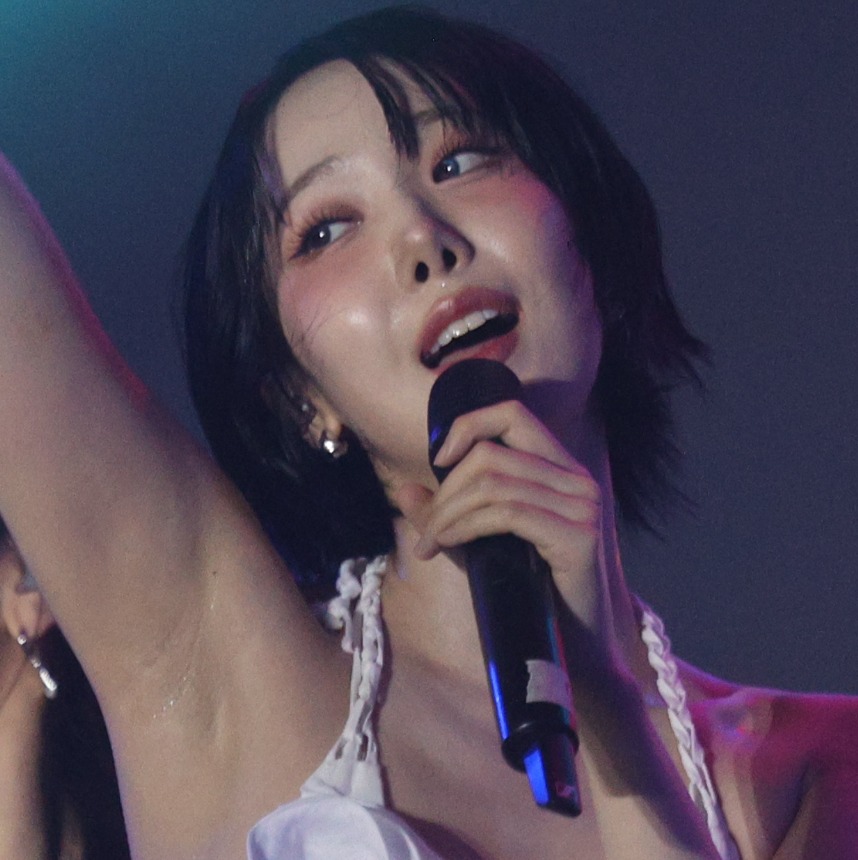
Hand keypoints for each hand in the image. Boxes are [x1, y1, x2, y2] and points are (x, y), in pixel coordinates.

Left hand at [394, 399, 608, 637]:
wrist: (577, 646)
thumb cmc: (531, 591)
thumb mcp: (484, 543)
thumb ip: (449, 514)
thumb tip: (405, 491)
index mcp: (560, 468)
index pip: (512, 413)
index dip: (468, 426)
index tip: (438, 459)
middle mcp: (577, 479)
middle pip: (491, 454)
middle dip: (446, 490)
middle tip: (426, 527)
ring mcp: (582, 506)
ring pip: (493, 483)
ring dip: (447, 513)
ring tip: (430, 542)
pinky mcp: (579, 536)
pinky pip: (506, 514)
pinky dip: (465, 526)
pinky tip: (446, 543)